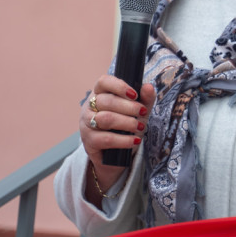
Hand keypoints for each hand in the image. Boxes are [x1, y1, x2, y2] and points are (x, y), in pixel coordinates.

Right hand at [79, 75, 153, 195]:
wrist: (116, 154)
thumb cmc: (126, 125)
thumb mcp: (138, 111)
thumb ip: (145, 99)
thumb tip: (148, 87)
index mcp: (99, 94)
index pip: (103, 82)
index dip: (118, 86)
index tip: (135, 94)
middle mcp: (89, 107)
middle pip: (105, 101)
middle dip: (129, 107)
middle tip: (143, 112)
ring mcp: (86, 124)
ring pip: (105, 119)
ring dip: (127, 122)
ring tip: (140, 127)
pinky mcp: (89, 141)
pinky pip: (106, 139)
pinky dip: (123, 140)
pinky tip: (134, 140)